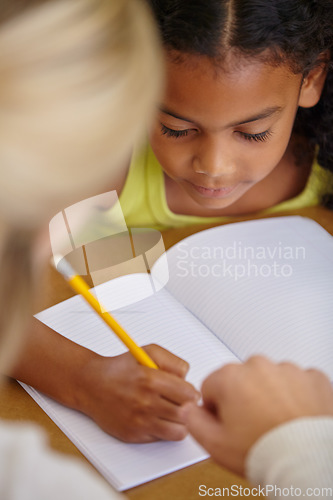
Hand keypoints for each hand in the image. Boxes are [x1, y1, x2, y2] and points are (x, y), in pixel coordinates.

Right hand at [79, 344, 199, 441]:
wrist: (92, 385)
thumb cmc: (120, 368)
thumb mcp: (147, 352)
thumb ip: (172, 361)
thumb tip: (187, 377)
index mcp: (150, 379)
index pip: (189, 394)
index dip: (191, 392)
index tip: (187, 392)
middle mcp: (145, 402)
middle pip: (186, 413)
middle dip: (187, 407)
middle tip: (181, 402)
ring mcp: (140, 421)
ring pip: (178, 430)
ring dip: (179, 421)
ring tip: (172, 412)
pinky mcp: (134, 435)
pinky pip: (163, 438)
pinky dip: (165, 430)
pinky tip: (157, 418)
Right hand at [183, 356, 332, 475]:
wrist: (310, 460)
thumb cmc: (266, 452)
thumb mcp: (215, 445)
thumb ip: (193, 422)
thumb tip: (189, 411)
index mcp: (230, 377)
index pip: (211, 387)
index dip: (216, 410)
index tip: (227, 424)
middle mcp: (258, 366)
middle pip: (240, 379)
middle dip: (242, 398)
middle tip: (251, 426)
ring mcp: (287, 370)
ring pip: (269, 379)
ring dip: (269, 395)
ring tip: (275, 423)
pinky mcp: (312, 377)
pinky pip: (297, 382)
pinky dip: (296, 395)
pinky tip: (294, 416)